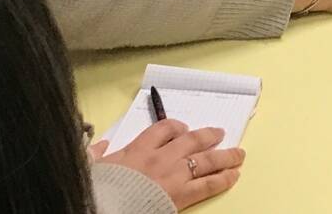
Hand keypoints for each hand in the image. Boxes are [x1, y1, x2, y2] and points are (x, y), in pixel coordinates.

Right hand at [91, 121, 243, 209]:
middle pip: (191, 141)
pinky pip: (208, 184)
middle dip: (208, 136)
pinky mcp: (181, 194)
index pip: (162, 129)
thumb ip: (96, 155)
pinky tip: (234, 175)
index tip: (182, 128)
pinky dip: (223, 178)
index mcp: (138, 149)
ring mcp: (174, 175)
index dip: (175, 127)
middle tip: (220, 133)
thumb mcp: (92, 169)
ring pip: (206, 160)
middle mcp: (160, 157)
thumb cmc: (99, 190)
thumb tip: (99, 147)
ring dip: (225, 155)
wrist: (105, 208)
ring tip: (238, 154)